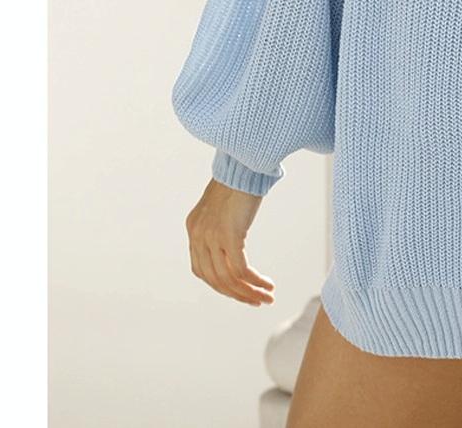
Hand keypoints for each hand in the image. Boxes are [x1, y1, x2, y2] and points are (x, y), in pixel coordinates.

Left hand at [185, 178, 275, 306]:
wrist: (245, 161)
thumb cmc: (241, 177)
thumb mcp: (224, 203)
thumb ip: (222, 221)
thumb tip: (233, 236)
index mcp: (194, 228)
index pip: (202, 270)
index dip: (220, 285)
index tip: (240, 291)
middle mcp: (198, 235)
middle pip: (214, 279)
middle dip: (236, 294)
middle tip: (256, 302)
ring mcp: (212, 237)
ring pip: (227, 279)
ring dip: (247, 292)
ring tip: (267, 298)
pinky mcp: (229, 235)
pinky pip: (240, 269)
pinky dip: (254, 281)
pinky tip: (267, 285)